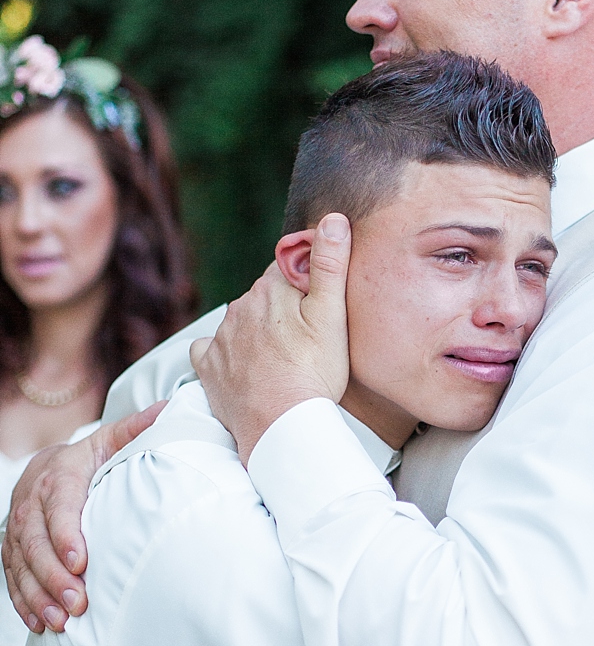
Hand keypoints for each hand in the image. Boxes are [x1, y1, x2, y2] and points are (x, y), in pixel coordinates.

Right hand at [2, 402, 165, 632]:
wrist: (48, 465)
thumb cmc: (91, 458)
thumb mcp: (112, 440)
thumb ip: (136, 430)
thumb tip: (169, 410)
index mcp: (59, 476)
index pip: (60, 506)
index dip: (66, 534)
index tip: (80, 561)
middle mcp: (32, 502)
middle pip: (35, 542)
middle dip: (53, 575)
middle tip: (77, 603)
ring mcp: (18, 528)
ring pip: (20, 564)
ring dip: (38, 594)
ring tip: (60, 621)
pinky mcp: (13, 548)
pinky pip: (11, 576)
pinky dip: (23, 600)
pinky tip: (39, 623)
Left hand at [191, 213, 351, 464]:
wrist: (281, 426)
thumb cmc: (314, 373)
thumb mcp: (332, 316)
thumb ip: (330, 264)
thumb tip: (333, 218)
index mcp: (270, 288)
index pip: (287, 266)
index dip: (305, 282)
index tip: (318, 306)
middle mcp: (240, 307)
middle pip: (264, 296)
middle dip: (282, 308)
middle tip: (307, 338)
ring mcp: (221, 338)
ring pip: (241, 322)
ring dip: (258, 333)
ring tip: (283, 360)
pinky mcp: (208, 367)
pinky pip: (211, 350)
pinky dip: (225, 354)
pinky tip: (244, 368)